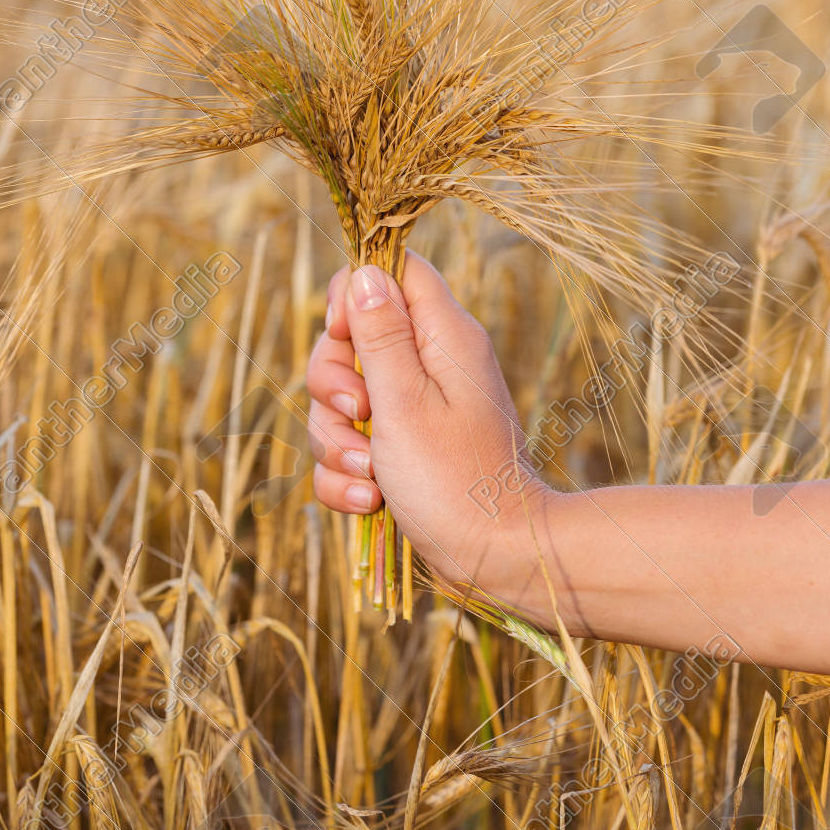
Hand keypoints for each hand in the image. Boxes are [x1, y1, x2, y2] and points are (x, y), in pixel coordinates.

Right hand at [306, 251, 552, 603]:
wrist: (496, 558)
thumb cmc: (455, 479)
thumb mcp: (404, 401)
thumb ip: (380, 336)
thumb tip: (364, 271)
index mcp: (443, 335)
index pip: (392, 270)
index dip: (352, 294)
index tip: (342, 336)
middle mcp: (430, 363)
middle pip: (351, 339)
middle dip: (333, 384)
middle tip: (359, 415)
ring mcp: (415, 408)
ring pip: (342, 400)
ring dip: (338, 441)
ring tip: (371, 475)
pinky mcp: (401, 451)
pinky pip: (351, 447)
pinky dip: (349, 475)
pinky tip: (369, 501)